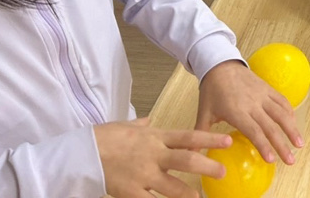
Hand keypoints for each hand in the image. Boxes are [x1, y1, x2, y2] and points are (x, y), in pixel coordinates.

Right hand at [96, 118, 230, 197]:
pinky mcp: (131, 191)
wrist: (82, 152)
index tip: (227, 140)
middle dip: (207, 166)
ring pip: (172, 186)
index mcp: (155, 137)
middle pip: (186, 160)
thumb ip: (142, 125)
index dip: (210, 139)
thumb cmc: (104, 137)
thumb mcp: (127, 126)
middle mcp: (153, 155)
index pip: (189, 136)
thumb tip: (148, 119)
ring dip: (188, 193)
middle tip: (222, 171)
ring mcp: (143, 174)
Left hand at [196, 60, 301, 165]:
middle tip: (291, 160)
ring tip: (299, 143)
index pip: (253, 131)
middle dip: (282, 144)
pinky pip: (282, 101)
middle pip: (271, 126)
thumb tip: (193, 156)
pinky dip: (290, 112)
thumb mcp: (203, 113)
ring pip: (281, 113)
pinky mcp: (268, 88)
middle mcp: (252, 103)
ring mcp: (262, 95)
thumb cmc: (211, 91)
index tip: (272, 159)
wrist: (220, 64)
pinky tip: (294, 123)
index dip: (264, 145)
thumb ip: (201, 135)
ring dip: (292, 129)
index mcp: (236, 111)